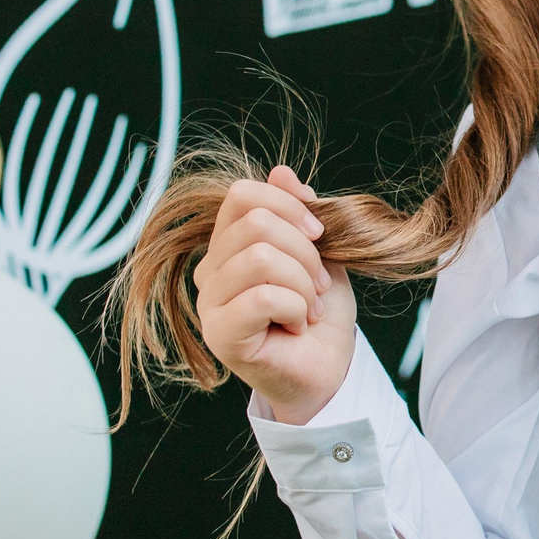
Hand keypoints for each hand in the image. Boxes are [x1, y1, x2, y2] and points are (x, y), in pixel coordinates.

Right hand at [193, 166, 355, 423]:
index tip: (319, 234)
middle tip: (317, 285)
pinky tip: (297, 325)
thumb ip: (298, 212)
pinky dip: (295, 308)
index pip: (243, 194)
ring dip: (302, 283)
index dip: (289, 206)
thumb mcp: (319, 251)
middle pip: (256, 224)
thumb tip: (281, 171)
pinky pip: (263, 297)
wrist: (329, 367)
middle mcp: (209, 269)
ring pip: (260, 257)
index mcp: (228, 244)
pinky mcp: (219, 334)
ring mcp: (209, 303)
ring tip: (308, 308)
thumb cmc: (318, 312)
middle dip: (305, 251)